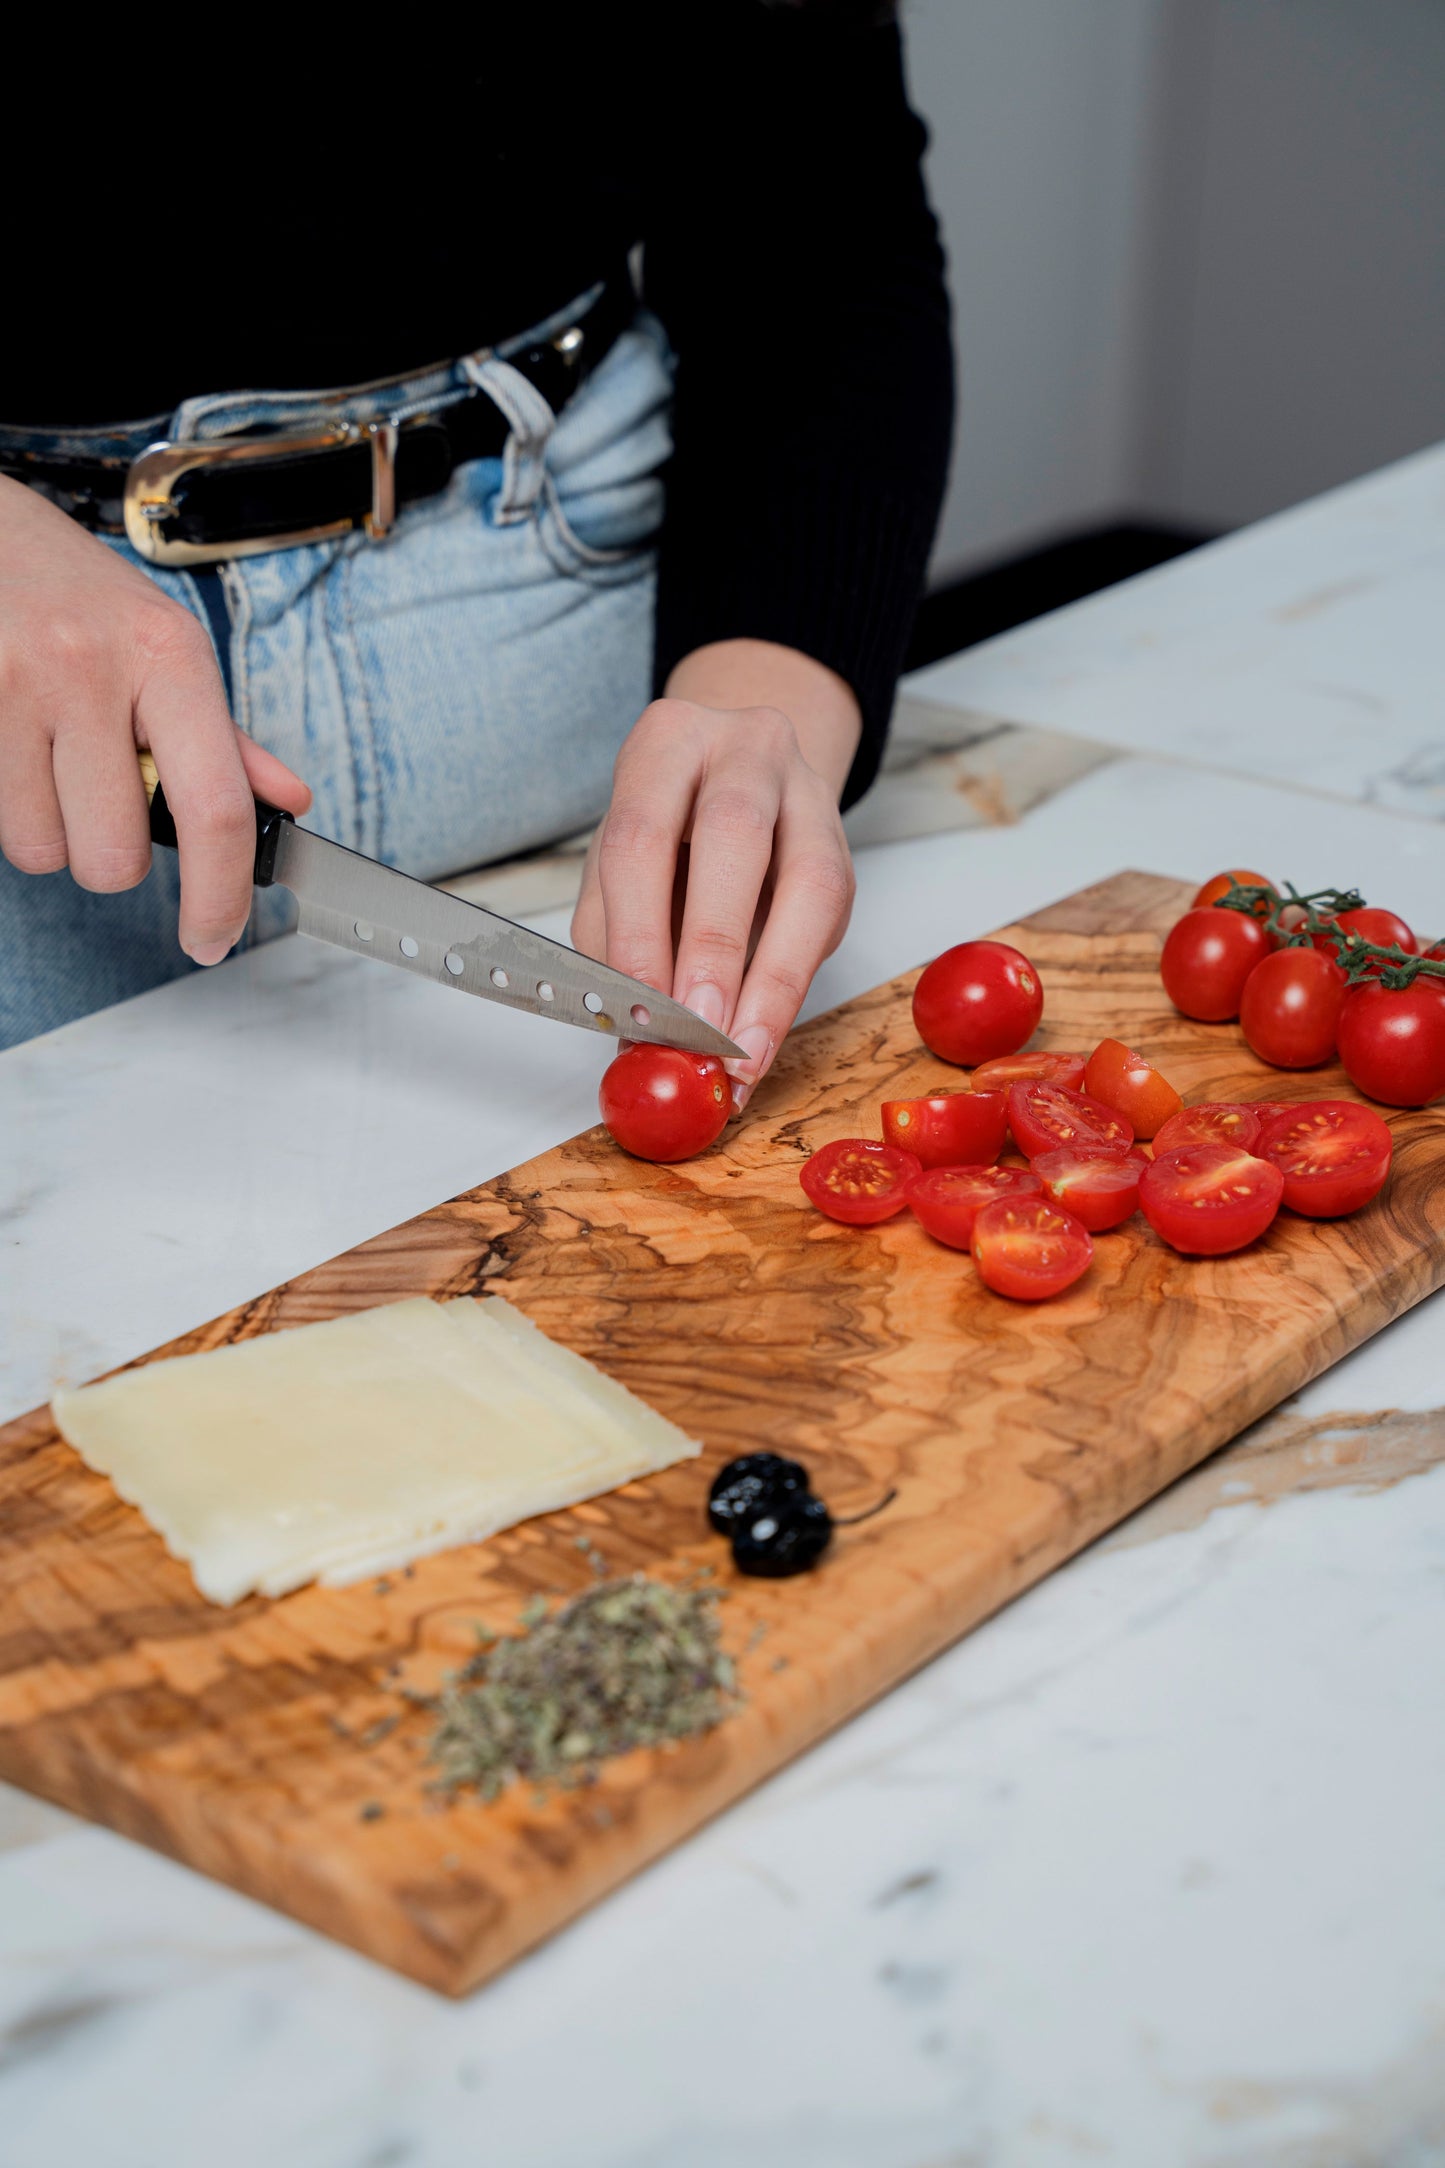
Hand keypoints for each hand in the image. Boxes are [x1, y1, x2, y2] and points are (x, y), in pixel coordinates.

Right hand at [0, 475, 309, 962]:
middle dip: (111, 855)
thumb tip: (286, 801)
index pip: (214, 808)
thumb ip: (225, 738)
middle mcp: (91, 669)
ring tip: (50, 765)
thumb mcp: (167, 649)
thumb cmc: (79, 597)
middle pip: (115, 856)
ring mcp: (14, 687)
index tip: (214, 937)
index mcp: (168, 657)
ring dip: (52, 833)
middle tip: (103, 801)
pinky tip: (17, 756)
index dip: (219, 894)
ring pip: (42, 850)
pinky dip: (11, 810)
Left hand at [572, 639, 860, 1105]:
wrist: (739, 779)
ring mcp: (806, 786)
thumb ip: (618, 936)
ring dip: (771, 978)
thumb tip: (637, 1033)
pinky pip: (828, 915)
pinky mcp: (843, 839)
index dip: (640, 931)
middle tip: (701, 1027)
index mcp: (666, 744)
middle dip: (715, 946)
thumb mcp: (620, 865)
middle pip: (732, 835)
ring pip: (806, 877)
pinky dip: (791, 982)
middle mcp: (743, 747)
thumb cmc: (666, 830)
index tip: (642, 1012)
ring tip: (743, 1050)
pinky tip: (765, 1029)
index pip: (642, 836)